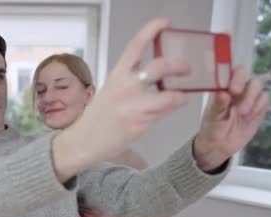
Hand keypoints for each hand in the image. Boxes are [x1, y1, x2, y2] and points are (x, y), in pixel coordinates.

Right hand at [55, 17, 190, 176]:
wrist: (84, 141)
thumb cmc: (97, 117)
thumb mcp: (110, 91)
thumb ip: (131, 82)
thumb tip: (156, 79)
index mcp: (117, 74)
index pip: (135, 46)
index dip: (152, 30)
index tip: (165, 22)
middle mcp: (125, 86)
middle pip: (160, 67)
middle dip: (179, 66)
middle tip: (186, 69)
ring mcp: (134, 105)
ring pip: (170, 94)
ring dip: (180, 95)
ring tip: (181, 96)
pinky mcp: (140, 122)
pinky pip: (165, 112)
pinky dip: (172, 109)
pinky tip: (170, 109)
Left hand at [193, 66, 268, 170]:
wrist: (220, 146)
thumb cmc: (212, 128)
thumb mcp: (212, 117)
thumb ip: (218, 105)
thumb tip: (223, 93)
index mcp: (223, 87)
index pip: (232, 72)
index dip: (236, 77)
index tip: (234, 90)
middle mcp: (237, 89)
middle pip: (249, 77)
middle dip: (247, 89)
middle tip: (240, 102)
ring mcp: (249, 97)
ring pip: (258, 86)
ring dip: (252, 98)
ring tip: (242, 113)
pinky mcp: (258, 108)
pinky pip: (264, 100)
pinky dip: (259, 106)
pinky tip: (249, 116)